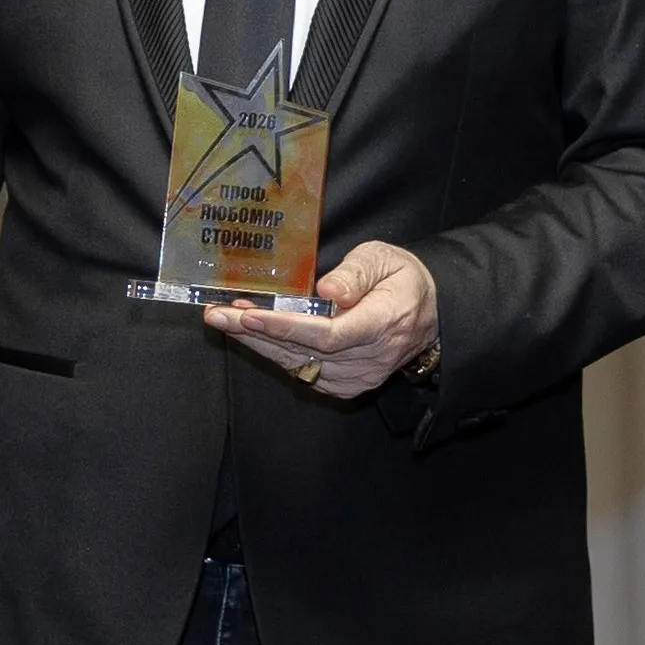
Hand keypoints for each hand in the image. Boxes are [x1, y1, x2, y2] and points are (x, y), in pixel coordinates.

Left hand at [202, 241, 438, 399]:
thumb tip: (329, 290)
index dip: (286, 328)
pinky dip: (273, 352)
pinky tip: (248, 334)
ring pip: (298, 364)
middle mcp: (370, 358)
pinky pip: (303, 371)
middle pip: (304, 351)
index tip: (250, 316)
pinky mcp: (345, 384)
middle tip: (216, 314)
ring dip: (256, 343)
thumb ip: (357, 273)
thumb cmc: (402, 280)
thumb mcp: (385, 260)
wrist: (428, 315)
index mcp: (384, 324)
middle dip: (254, 333)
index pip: (329, 334)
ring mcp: (358, 377)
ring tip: (221, 319)